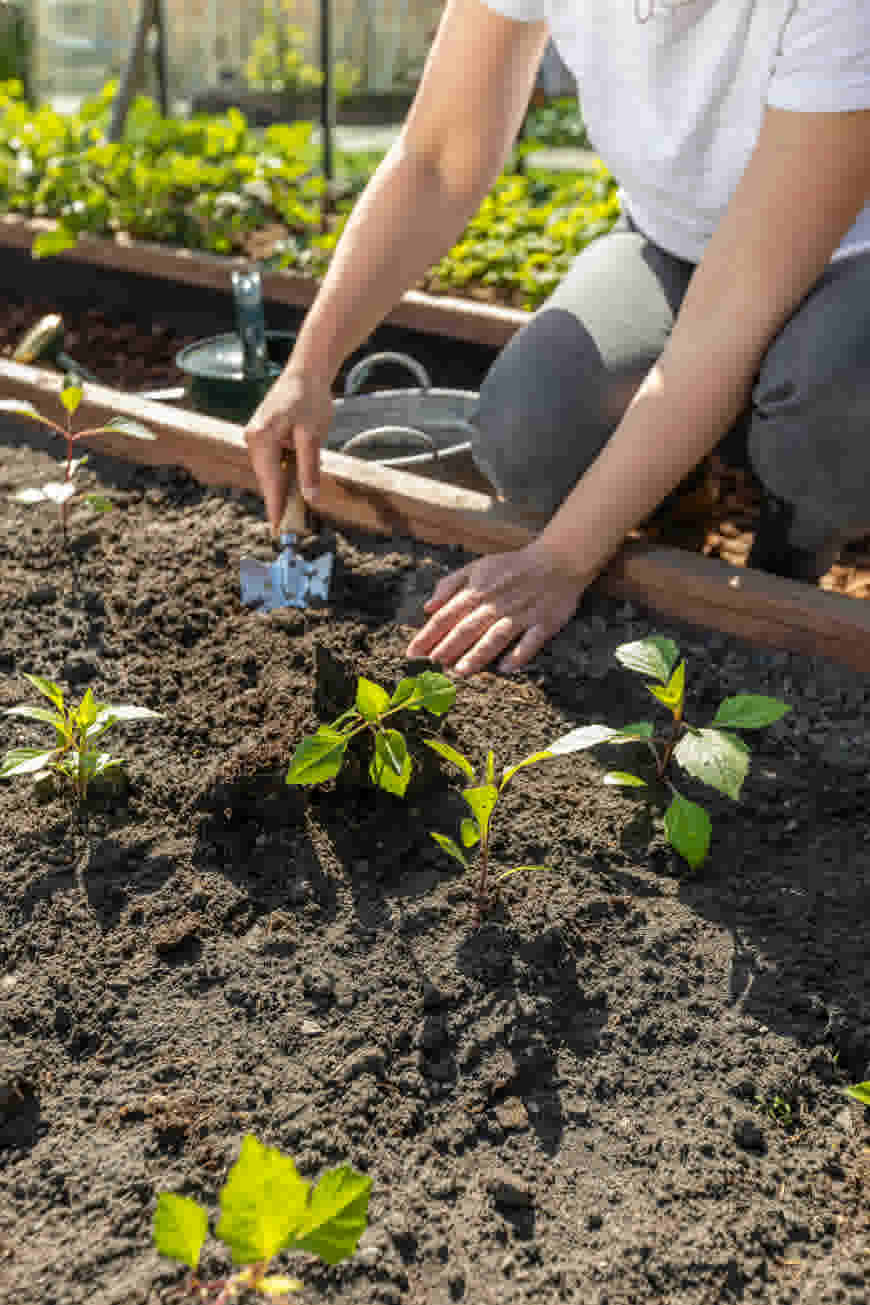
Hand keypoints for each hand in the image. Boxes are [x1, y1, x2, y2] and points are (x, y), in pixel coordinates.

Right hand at [244, 368, 333, 532]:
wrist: (307, 372)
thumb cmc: (310, 398)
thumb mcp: (313, 436)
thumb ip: (310, 468)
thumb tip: (310, 497)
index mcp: (261, 438)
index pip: (270, 481)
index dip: (276, 507)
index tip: (277, 530)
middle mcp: (252, 439)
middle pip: (268, 479)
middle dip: (280, 501)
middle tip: (290, 527)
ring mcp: (256, 437)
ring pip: (271, 472)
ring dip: (283, 488)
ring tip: (294, 511)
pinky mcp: (263, 436)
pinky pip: (273, 462)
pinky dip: (284, 474)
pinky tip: (295, 485)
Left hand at [405, 540, 590, 675]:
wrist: (558, 560)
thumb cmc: (511, 567)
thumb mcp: (477, 566)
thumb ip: (450, 585)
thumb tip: (427, 607)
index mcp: (478, 590)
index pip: (446, 615)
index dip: (428, 635)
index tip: (412, 654)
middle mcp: (497, 602)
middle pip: (468, 627)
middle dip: (447, 647)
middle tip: (430, 668)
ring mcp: (521, 613)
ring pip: (496, 635)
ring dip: (478, 652)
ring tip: (460, 671)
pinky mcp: (544, 622)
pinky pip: (531, 640)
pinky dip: (519, 654)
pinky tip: (505, 668)